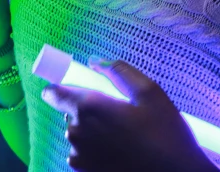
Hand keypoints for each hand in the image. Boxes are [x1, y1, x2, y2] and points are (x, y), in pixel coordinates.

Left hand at [41, 58, 218, 171]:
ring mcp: (79, 159)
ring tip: (123, 137)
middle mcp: (77, 134)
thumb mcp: (149, 93)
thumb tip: (95, 61)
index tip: (72, 87)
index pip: (55, 93)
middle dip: (89, 110)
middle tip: (119, 115)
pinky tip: (120, 153)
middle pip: (71, 113)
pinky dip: (96, 151)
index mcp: (89, 108)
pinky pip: (83, 154)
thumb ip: (119, 71)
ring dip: (93, 132)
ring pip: (79, 134)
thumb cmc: (165, 135)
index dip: (59, 88)